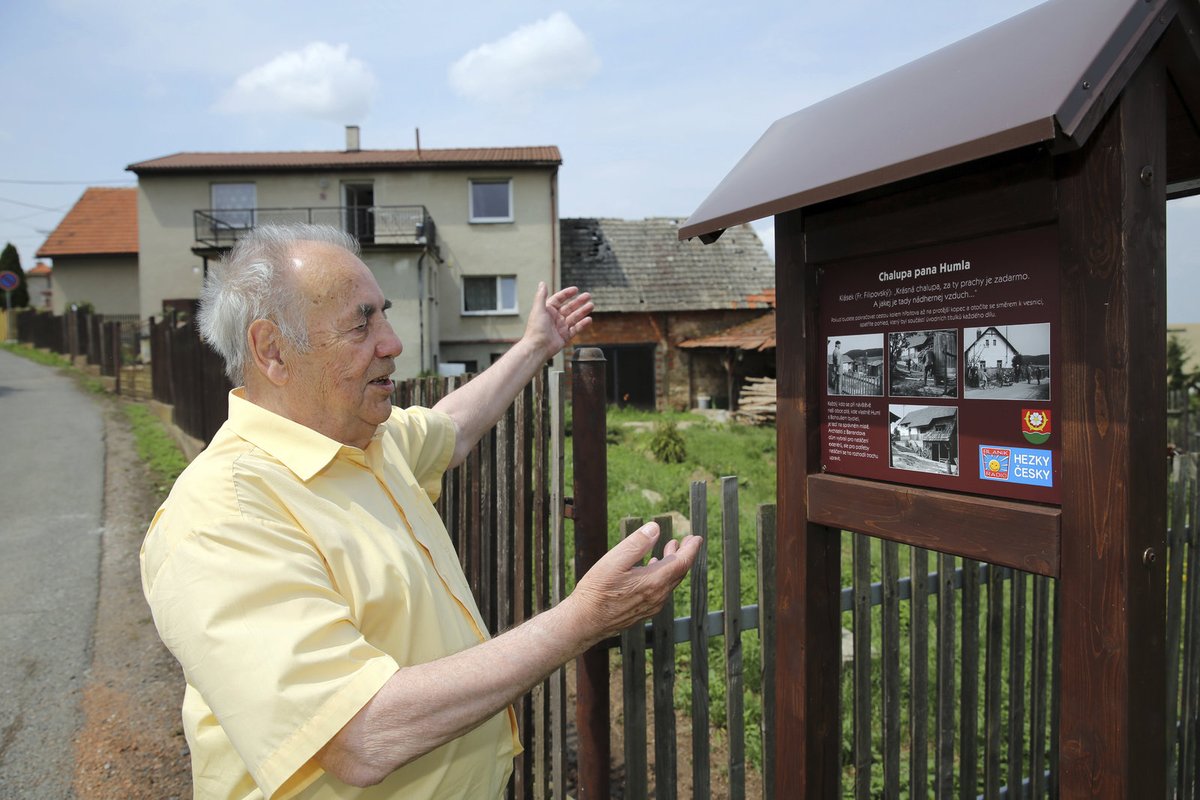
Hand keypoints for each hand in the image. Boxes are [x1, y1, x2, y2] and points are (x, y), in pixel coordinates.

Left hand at [524, 283, 592, 359]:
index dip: (567, 294)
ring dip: (583, 311)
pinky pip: (576, 329)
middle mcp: (555, 318)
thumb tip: (542, 283)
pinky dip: (583, 324)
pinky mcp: (565, 336)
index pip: (559, 299)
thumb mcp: (538, 309)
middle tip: (588, 296)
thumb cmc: (536, 328)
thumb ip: (541, 295)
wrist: (537, 347)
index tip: (576, 289)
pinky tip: (589, 319)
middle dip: (579, 301)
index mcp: (548, 310)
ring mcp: (561, 327)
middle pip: (569, 307)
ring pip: (574, 317)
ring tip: (591, 305)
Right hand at [565, 522, 702, 644]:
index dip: (691, 549)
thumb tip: (655, 528)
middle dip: (684, 555)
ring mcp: (651, 606)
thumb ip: (636, 544)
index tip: (697, 538)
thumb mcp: (614, 561)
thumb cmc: (596, 592)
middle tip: (686, 541)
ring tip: (669, 550)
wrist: (584, 623)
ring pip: (669, 583)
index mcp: (654, 582)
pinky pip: (661, 591)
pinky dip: (663, 576)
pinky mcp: (642, 612)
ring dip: (672, 565)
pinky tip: (652, 569)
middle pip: (678, 573)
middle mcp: (657, 596)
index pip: (682, 563)